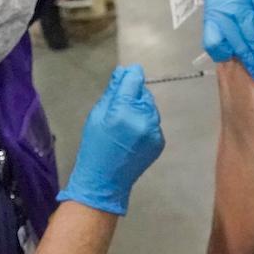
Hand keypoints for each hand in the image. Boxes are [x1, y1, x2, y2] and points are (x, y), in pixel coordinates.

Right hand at [56, 65, 163, 215]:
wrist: (104, 181)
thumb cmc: (94, 147)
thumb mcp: (96, 116)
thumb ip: (112, 93)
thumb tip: (123, 73)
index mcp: (124, 112)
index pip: (133, 82)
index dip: (131, 74)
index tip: (128, 72)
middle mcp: (143, 120)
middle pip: (144, 94)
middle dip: (134, 95)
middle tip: (120, 105)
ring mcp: (154, 132)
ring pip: (151, 108)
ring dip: (141, 108)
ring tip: (126, 121)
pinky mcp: (159, 141)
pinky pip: (153, 123)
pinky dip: (145, 123)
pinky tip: (133, 133)